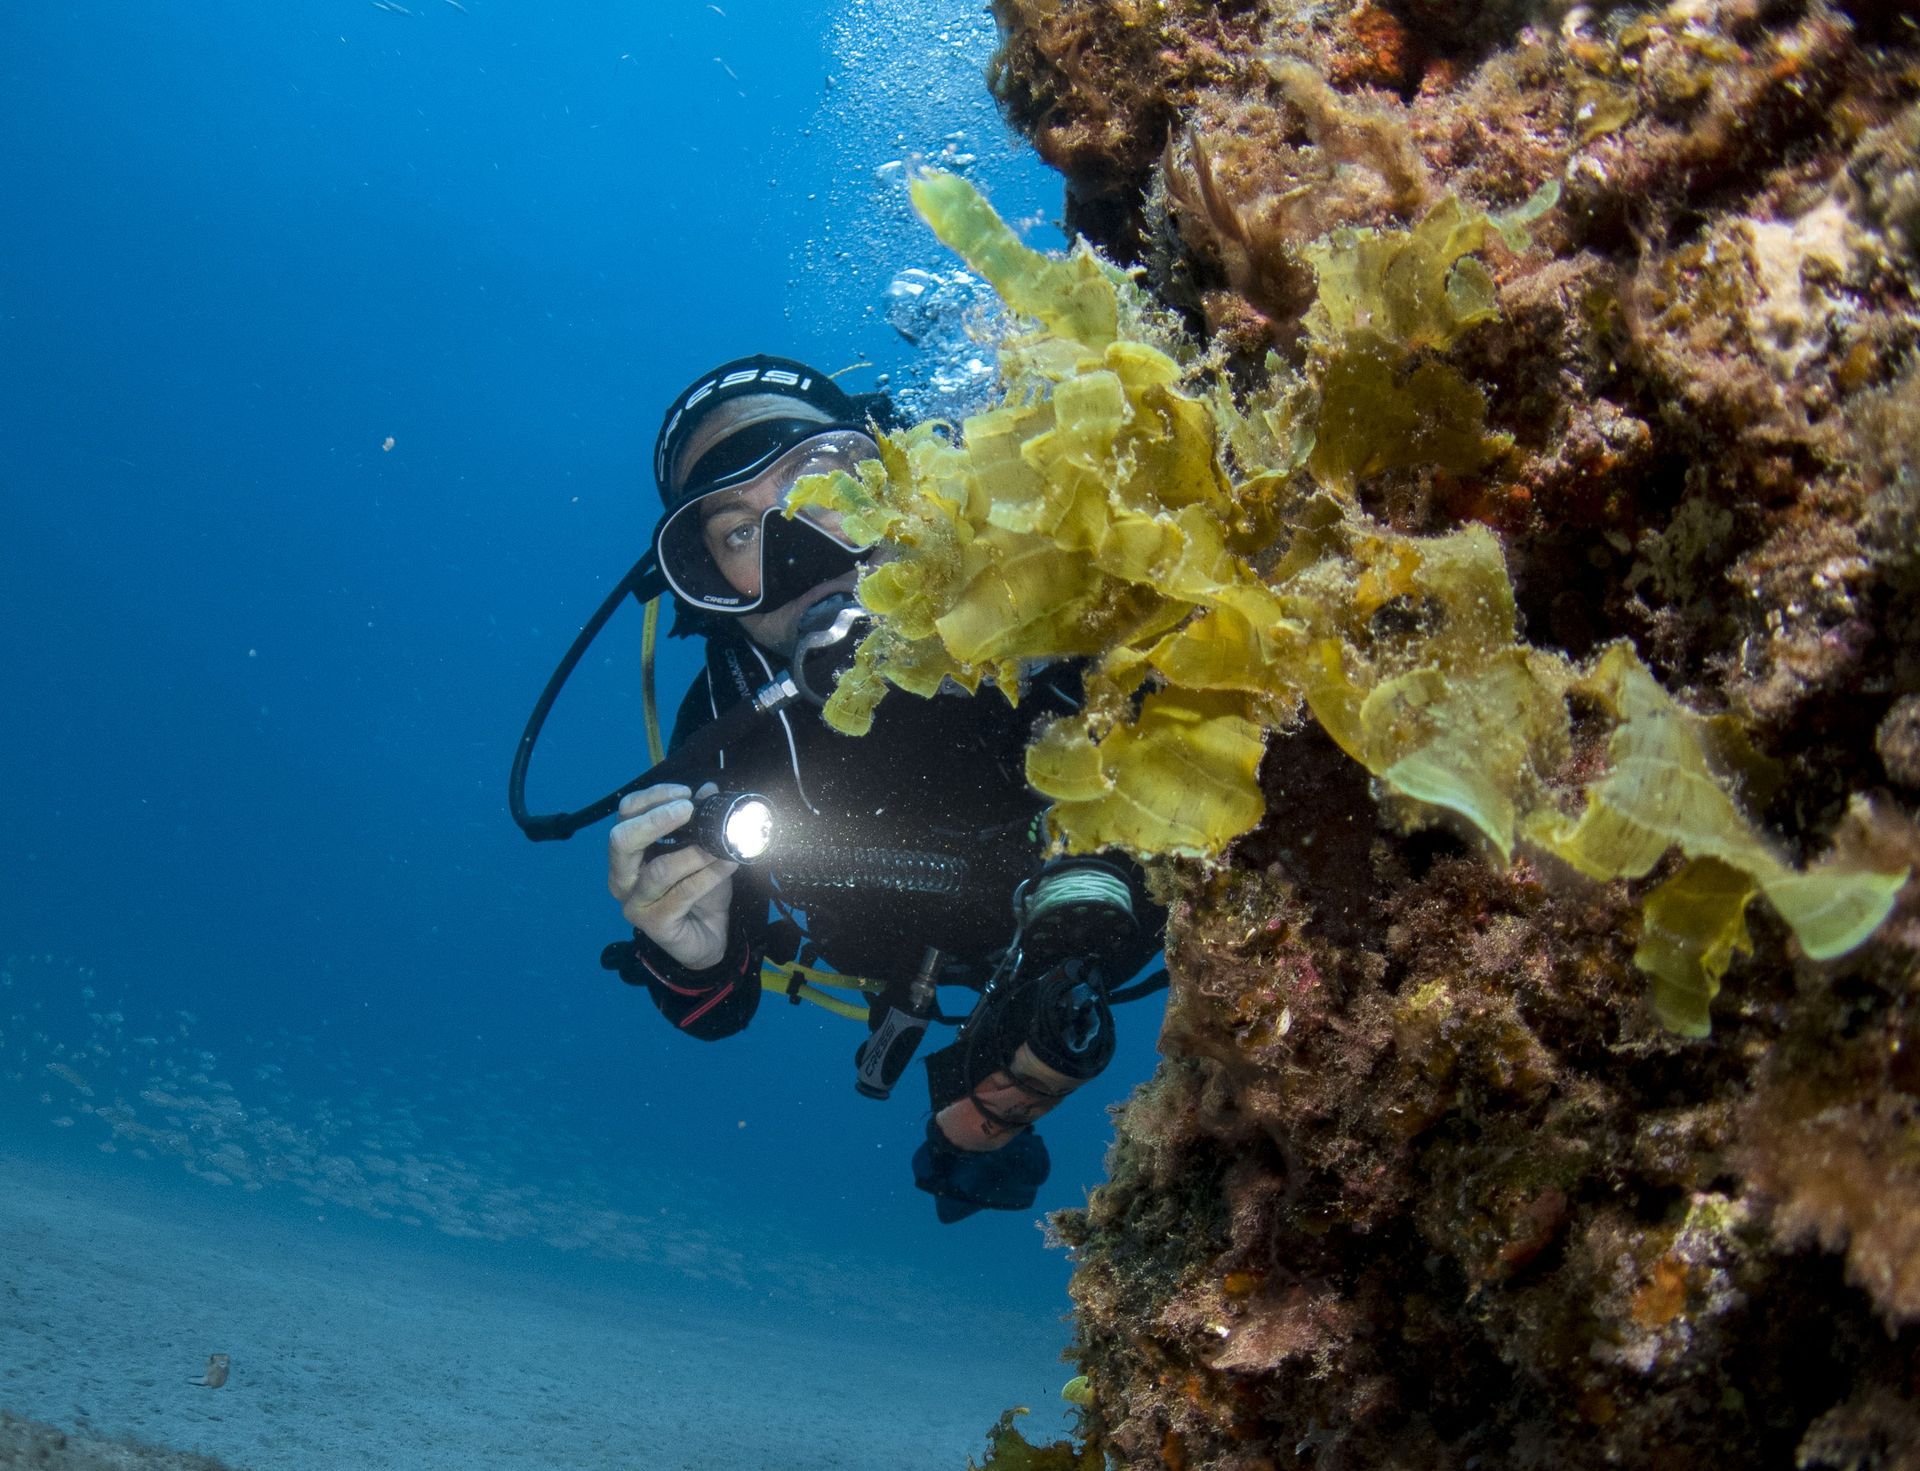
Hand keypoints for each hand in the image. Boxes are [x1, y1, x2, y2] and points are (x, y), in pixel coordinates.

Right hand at [607, 782, 738, 970]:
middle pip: (621, 840)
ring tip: (720, 843)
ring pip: (658, 870)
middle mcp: (622, 877)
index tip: (686, 793)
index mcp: (628, 852)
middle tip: (688, 809)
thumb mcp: (703, 850)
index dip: (653, 798)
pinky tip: (729, 863)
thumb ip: (702, 822)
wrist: (711, 935)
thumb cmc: (700, 890)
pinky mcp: (654, 924)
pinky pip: (683, 894)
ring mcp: (635, 903)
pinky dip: (709, 875)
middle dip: (655, 820)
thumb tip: (709, 790)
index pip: (625, 815)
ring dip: (694, 853)